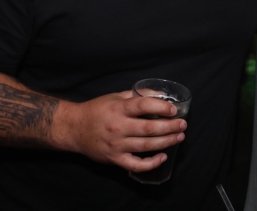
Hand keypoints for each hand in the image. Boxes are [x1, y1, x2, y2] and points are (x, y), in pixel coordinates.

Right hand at [54, 91, 186, 172]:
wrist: (74, 128)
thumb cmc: (96, 110)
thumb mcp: (115, 97)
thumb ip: (136, 95)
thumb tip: (160, 93)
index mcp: (118, 109)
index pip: (143, 106)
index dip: (160, 107)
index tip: (173, 110)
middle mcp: (118, 126)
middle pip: (149, 128)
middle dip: (169, 127)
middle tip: (182, 125)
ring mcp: (116, 144)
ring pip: (146, 146)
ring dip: (166, 142)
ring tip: (179, 137)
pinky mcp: (114, 159)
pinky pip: (136, 164)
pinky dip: (151, 163)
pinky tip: (162, 157)